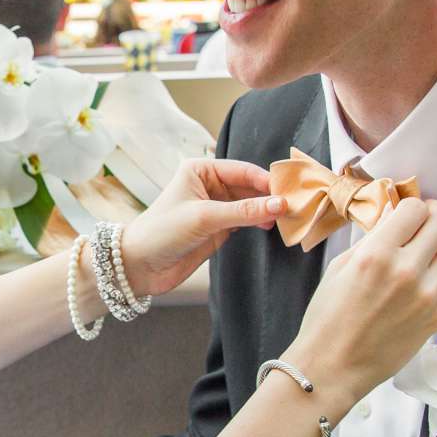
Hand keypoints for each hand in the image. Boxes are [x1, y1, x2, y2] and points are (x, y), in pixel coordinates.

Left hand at [116, 158, 287, 298]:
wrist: (140, 266)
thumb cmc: (162, 232)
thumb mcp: (204, 218)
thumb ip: (244, 211)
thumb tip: (279, 204)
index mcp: (201, 170)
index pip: (242, 170)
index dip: (266, 180)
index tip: (288, 192)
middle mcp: (209, 185)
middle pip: (249, 186)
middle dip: (270, 195)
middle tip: (295, 205)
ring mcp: (216, 206)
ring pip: (251, 203)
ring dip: (268, 210)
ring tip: (288, 217)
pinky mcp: (219, 227)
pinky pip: (246, 220)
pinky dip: (260, 222)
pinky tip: (273, 226)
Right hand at [284, 197, 436, 415]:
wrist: (334, 367)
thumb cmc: (328, 318)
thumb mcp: (339, 267)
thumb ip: (372, 240)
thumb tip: (394, 219)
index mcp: (376, 254)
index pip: (415, 208)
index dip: (412, 206)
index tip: (408, 213)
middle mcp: (406, 270)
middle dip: (434, 215)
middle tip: (425, 221)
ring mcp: (427, 294)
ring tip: (432, 247)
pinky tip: (435, 274)